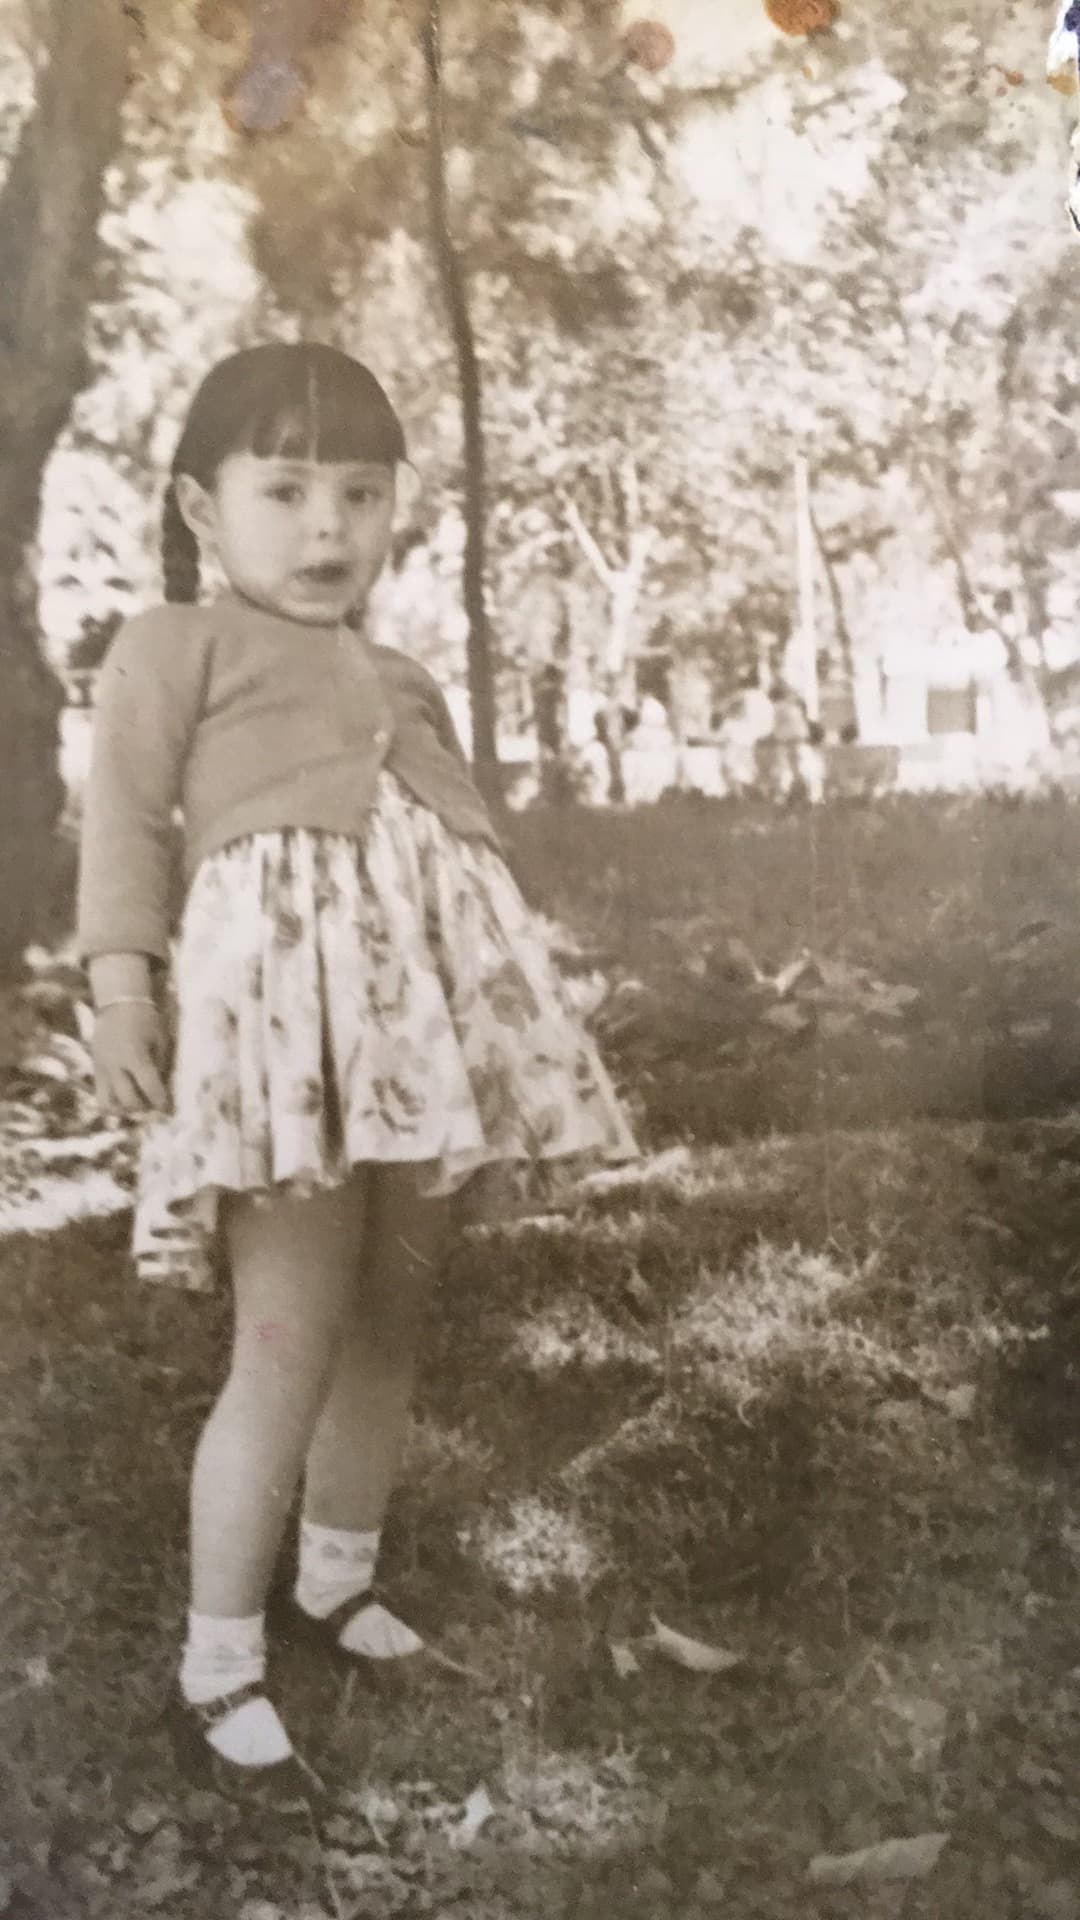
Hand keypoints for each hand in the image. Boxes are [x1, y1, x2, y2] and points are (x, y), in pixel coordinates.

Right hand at [92, 1001, 168, 1116]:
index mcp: (134, 1055)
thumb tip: (162, 1091)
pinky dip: (113, 1102)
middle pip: (127, 1101)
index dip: (160, 1101)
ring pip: (107, 1104)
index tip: (167, 1108)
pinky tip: (125, 1099)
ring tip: (137, 1104)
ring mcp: (102, 1068)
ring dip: (124, 1110)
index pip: (148, 1087)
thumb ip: (159, 1065)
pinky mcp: (95, 1069)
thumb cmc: (145, 1018)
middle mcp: (115, 1065)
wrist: (117, 1002)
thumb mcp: (159, 1039)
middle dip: (143, 1108)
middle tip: (153, 1106)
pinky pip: (100, 1094)